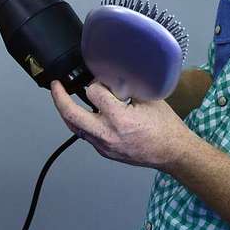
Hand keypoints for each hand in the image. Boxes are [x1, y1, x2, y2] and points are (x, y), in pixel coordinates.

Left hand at [50, 80, 196, 170]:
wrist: (173, 153)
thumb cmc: (165, 127)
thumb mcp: (148, 99)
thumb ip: (127, 88)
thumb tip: (111, 76)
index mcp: (119, 119)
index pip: (94, 93)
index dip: (96, 83)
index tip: (101, 80)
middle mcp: (107, 135)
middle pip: (71, 115)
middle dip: (59, 98)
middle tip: (56, 85)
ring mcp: (104, 146)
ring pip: (75, 127)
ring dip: (67, 112)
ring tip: (63, 98)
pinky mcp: (104, 152)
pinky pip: (86, 135)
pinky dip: (82, 122)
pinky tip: (85, 113)